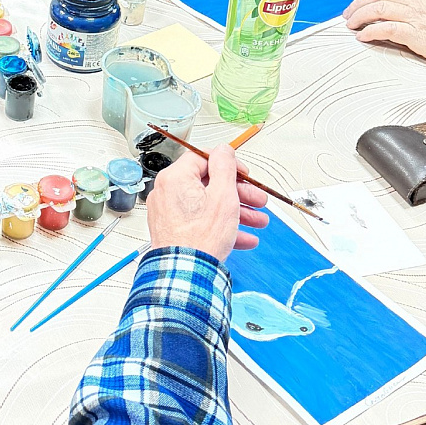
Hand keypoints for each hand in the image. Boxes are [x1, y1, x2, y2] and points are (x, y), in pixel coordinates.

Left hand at [147, 146, 269, 261]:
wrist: (186, 274)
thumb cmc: (201, 238)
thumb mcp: (223, 195)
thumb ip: (224, 167)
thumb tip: (223, 150)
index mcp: (176, 178)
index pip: (203, 158)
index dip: (228, 165)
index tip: (243, 175)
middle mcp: (167, 192)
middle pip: (208, 184)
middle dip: (239, 194)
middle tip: (257, 201)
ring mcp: (168, 213)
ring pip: (207, 206)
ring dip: (236, 212)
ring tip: (258, 222)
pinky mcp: (173, 231)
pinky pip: (200, 222)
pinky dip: (221, 227)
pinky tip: (244, 238)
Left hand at [344, 0, 425, 66]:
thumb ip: (422, 5)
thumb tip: (398, 10)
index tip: (361, 2)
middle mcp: (421, 1)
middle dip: (361, 3)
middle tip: (349, 13)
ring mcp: (419, 17)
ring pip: (380, 9)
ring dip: (361, 16)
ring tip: (351, 24)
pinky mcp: (417, 35)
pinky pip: (387, 28)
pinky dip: (371, 31)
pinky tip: (363, 36)